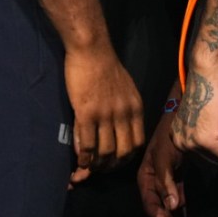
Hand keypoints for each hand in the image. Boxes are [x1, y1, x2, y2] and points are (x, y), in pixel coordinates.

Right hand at [65, 45, 144, 177]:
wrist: (91, 49)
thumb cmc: (106, 65)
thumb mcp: (125, 88)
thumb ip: (124, 108)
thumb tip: (119, 128)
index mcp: (135, 107)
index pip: (137, 143)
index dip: (126, 157)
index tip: (116, 160)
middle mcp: (123, 114)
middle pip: (123, 152)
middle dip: (111, 166)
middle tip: (101, 168)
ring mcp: (105, 114)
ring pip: (104, 152)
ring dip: (97, 164)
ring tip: (89, 165)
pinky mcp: (86, 113)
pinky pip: (87, 144)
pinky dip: (84, 157)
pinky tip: (80, 159)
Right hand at [137, 112, 185, 216]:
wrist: (182, 118)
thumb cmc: (169, 135)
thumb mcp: (163, 156)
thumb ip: (165, 181)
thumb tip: (171, 206)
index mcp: (145, 175)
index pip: (149, 202)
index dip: (158, 216)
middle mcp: (154, 180)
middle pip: (159, 206)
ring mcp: (167, 179)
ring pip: (169, 203)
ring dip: (175, 216)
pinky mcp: (178, 177)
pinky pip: (179, 196)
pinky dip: (183, 207)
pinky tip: (188, 216)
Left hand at [172, 69, 217, 165]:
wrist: (208, 73)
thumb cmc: (208, 91)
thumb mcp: (199, 122)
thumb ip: (202, 139)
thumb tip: (216, 157)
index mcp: (177, 139)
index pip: (205, 159)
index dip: (216, 139)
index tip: (211, 119)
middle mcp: (181, 144)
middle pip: (215, 162)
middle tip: (217, 118)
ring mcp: (193, 144)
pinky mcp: (207, 141)